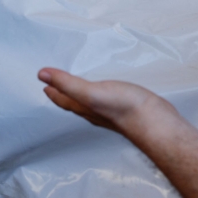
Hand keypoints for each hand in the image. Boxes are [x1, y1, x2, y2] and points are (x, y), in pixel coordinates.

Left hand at [38, 68, 170, 134]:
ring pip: (91, 100)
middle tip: (56, 82)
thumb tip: (41, 75)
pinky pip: (107, 97)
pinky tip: (108, 87)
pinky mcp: (126, 105)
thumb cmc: (123, 108)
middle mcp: (95, 110)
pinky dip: (101, 90)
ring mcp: (111, 109)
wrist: (155, 122)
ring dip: (82, 91)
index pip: (63, 99)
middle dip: (65, 91)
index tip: (44, 82)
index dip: (53, 90)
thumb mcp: (91, 93)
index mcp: (84, 107)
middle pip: (75, 101)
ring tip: (78, 83)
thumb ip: (67, 83)